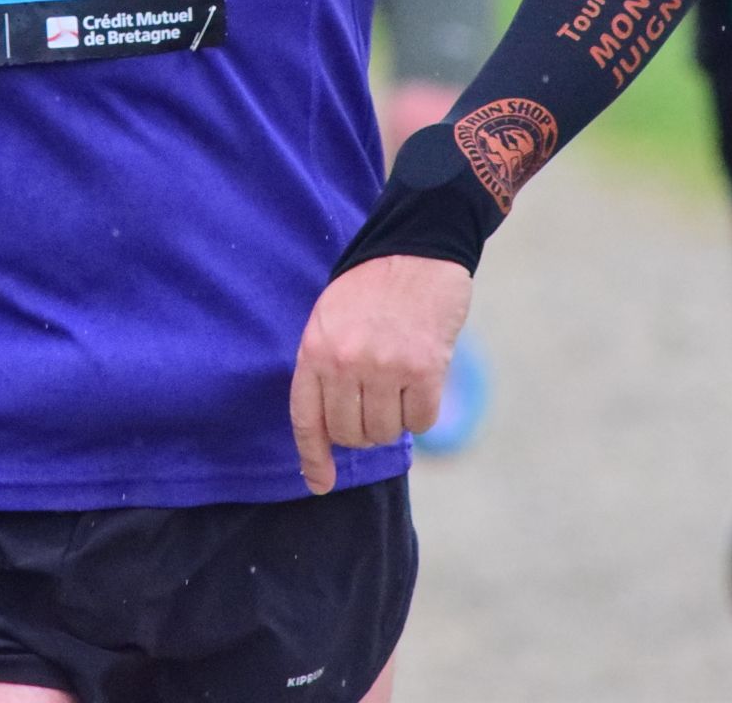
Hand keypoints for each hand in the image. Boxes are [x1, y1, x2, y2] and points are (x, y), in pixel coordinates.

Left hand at [288, 255, 472, 493]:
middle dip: (363, 429)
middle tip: (376, 400)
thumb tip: (332, 430)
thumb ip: (325, 369)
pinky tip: (421, 382)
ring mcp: (385, 367)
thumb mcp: (329, 321)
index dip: (313, 457)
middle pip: (350, 434)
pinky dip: (422, 412)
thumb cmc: (371, 288)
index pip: (307, 419)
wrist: (416, 249)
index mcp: (314, 350)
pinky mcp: (424, 370)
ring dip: (393, 420)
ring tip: (397, 384)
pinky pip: (420, 422)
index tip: (319, 483)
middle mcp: (345, 363)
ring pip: (384, 432)